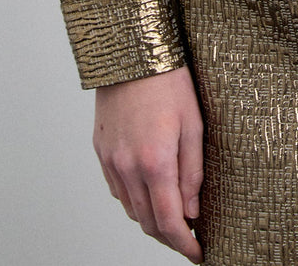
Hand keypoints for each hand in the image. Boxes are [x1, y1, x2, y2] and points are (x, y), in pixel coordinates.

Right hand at [93, 65, 204, 261]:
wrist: (130, 52)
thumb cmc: (169, 81)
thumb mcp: (193, 124)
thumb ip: (192, 172)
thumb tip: (192, 211)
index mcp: (154, 162)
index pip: (168, 222)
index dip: (183, 244)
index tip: (197, 253)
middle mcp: (127, 168)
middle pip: (146, 222)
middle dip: (168, 236)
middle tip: (188, 236)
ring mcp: (110, 160)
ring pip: (130, 208)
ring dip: (150, 218)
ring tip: (171, 214)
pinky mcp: (101, 151)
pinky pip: (117, 189)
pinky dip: (134, 198)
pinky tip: (149, 189)